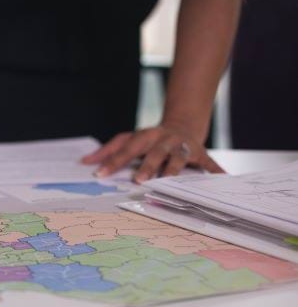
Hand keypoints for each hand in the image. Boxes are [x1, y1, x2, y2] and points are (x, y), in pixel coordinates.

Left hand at [81, 125, 223, 182]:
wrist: (182, 124)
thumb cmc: (150, 139)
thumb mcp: (129, 140)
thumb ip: (108, 151)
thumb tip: (84, 163)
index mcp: (146, 136)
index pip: (127, 149)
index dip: (113, 161)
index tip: (99, 174)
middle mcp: (165, 139)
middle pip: (155, 152)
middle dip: (147, 166)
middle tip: (138, 181)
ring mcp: (183, 146)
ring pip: (179, 158)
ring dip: (174, 169)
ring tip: (169, 181)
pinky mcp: (200, 153)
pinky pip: (208, 163)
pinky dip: (216, 171)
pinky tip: (223, 179)